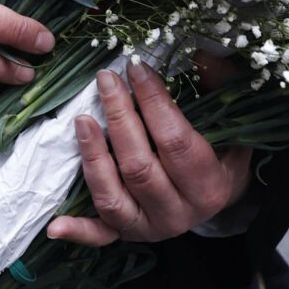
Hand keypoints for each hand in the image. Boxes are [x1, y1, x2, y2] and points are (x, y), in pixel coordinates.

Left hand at [46, 61, 253, 247]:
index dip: (153, 102)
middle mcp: (179, 213)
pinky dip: (78, 231)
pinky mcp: (127, 236)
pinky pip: (99, 236)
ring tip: (82, 120)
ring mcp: (150, 228)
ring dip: (94, 158)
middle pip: (139, 167)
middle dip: (119, 118)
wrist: (219, 196)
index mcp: (209, 186)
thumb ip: (220, 84)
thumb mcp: (234, 119)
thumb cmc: (223, 151)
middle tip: (105, 80)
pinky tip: (54, 225)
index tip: (136, 69)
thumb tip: (198, 52)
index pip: (175, 141)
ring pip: (113, 198)